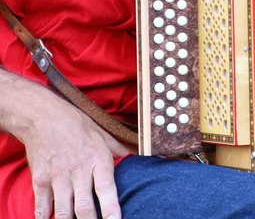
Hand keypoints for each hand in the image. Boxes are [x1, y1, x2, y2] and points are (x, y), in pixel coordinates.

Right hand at [22, 94, 130, 218]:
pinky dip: (44, 218)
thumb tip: (142, 154)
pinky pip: (42, 206)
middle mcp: (79, 172)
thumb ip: (121, 150)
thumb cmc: (78, 126)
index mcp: (98, 160)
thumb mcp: (104, 135)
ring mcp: (58, 178)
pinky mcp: (40, 180)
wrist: (44, 117)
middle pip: (84, 207)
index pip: (106, 189)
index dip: (112, 208)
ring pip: (63, 211)